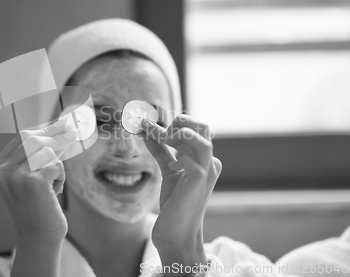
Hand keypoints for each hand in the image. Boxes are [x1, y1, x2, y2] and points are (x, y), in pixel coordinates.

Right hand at [0, 119, 76, 244]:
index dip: (44, 129)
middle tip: (73, 132)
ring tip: (52, 184)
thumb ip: (38, 153)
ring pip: (46, 151)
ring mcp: (16, 175)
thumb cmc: (38, 204)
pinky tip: (53, 193)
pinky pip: (56, 165)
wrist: (38, 236)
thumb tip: (62, 126)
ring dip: (56, 166)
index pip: (22, 136)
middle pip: (34, 138)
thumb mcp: (31, 175)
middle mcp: (2, 169)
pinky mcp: (33, 182)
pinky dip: (60, 177)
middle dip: (56, 136)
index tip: (62, 124)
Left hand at [141, 115, 221, 268]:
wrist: (177, 234)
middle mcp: (209, 163)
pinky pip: (193, 164)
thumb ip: (161, 150)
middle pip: (204, 128)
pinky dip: (179, 157)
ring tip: (163, 140)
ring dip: (180, 136)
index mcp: (205, 158)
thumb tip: (146, 129)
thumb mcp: (169, 170)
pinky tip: (171, 164)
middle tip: (160, 131)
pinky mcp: (197, 185)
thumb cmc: (176, 203)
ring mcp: (206, 174)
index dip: (174, 123)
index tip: (148, 124)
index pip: (196, 128)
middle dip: (180, 122)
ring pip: (202, 142)